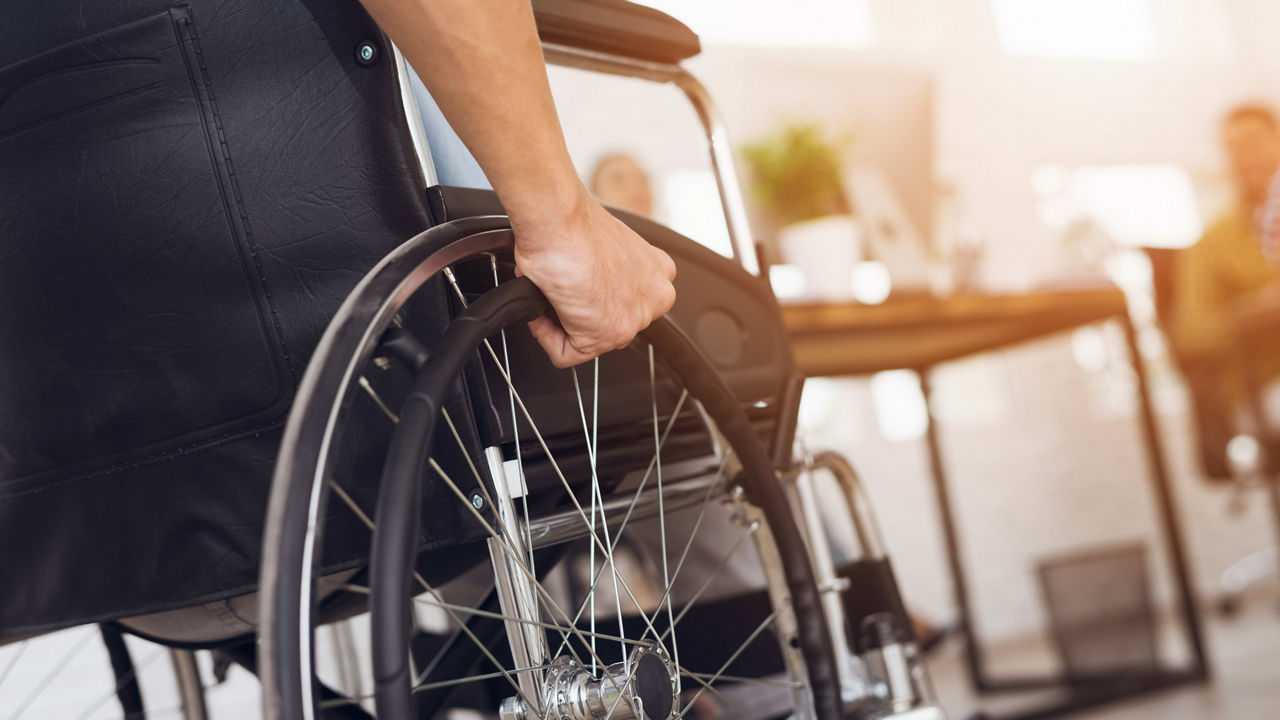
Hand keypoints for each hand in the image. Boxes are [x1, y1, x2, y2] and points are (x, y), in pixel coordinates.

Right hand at [511, 188, 676, 367]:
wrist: (559, 219)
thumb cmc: (571, 224)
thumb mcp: (603, 248)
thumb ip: (605, 273)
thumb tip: (583, 287)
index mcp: (658, 273)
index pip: (624, 303)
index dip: (590, 297)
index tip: (575, 285)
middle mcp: (655, 297)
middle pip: (607, 324)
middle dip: (578, 313)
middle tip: (559, 289)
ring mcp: (634, 319)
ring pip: (587, 340)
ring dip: (560, 322)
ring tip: (551, 293)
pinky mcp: (606, 335)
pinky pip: (566, 354)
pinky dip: (545, 335)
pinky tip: (544, 308)